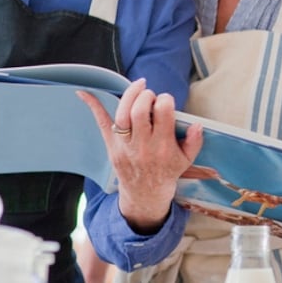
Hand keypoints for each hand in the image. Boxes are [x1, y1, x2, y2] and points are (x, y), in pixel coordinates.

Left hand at [76, 79, 203, 232]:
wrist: (145, 195)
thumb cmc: (167, 172)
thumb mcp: (187, 159)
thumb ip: (194, 141)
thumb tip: (196, 124)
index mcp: (163, 147)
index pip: (163, 113)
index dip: (165, 100)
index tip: (166, 101)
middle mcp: (142, 146)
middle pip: (139, 111)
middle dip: (146, 96)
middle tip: (151, 96)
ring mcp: (124, 146)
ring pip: (122, 115)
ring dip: (129, 95)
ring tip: (139, 87)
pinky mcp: (111, 147)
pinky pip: (101, 124)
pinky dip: (93, 106)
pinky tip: (84, 92)